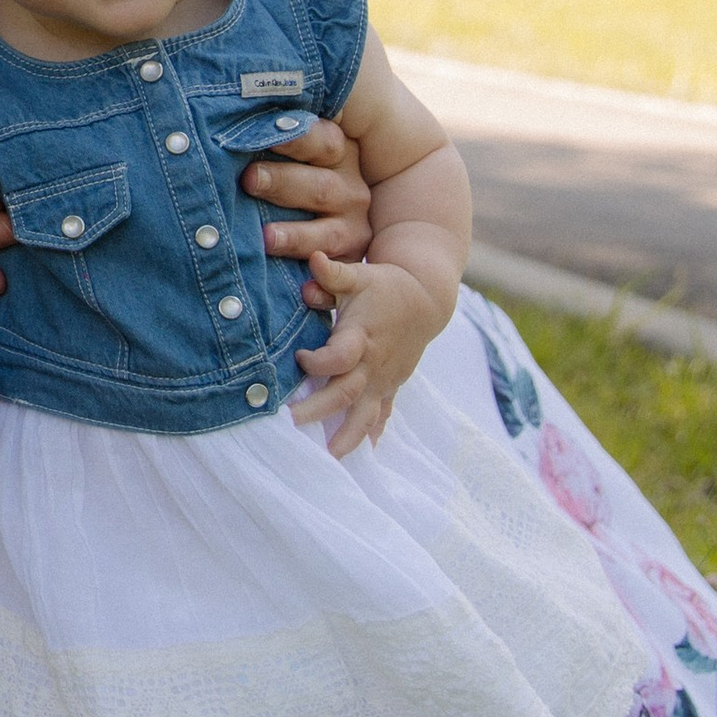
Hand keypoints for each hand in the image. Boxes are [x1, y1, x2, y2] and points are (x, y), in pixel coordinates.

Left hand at [244, 113, 374, 290]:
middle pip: (320, 187)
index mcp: (338, 154)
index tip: (268, 132)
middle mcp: (349, 190)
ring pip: (328, 235)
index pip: (322, 142)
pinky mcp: (349, 263)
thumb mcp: (287, 150)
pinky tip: (306, 291)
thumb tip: (214, 109)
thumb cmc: (291, 173)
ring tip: (265, 238)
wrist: (340, 218)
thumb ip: (266, 135)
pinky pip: (340, 280)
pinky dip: (324, 288)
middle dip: (283, 183)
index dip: (296, 137)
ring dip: (296, 236)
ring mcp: (351, 229)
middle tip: (249, 179)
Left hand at [289, 249, 437, 453]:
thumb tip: (313, 258)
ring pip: (367, 413)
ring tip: (330, 458)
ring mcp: (384, 378)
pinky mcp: (391, 385)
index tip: (299, 358)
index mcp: (362, 335)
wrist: (425, 298)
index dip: (319, 361)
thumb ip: (333, 272)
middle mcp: (373, 362)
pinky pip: (382, 414)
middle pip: (346, 393)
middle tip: (291, 424)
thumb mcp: (359, 274)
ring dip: (348, 436)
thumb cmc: (383, 285)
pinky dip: (373, 434)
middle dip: (319, 410)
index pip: (340, 356)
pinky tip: (363, 455)